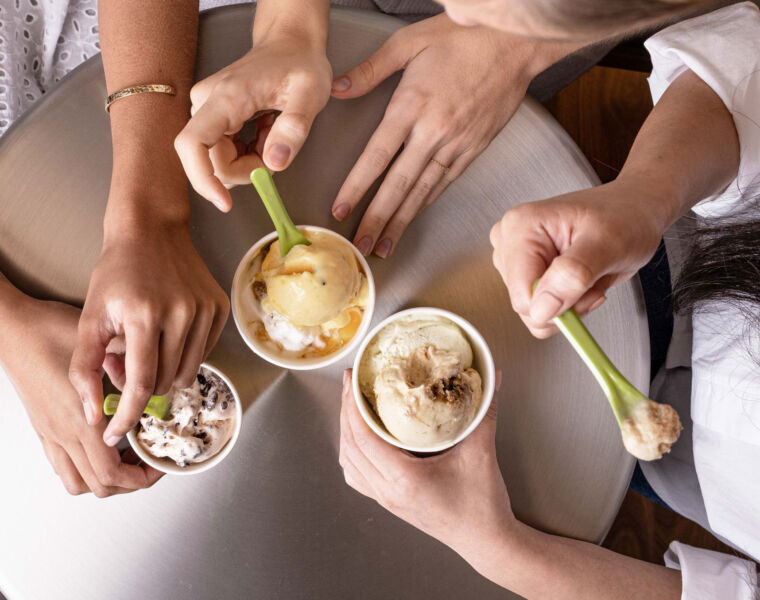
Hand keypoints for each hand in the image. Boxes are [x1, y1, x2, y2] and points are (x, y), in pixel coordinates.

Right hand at [2, 295, 162, 496]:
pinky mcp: (43, 428)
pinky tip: (104, 444)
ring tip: (129, 455)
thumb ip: (129, 370)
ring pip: (78, 481)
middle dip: (131, 481)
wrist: (12, 329)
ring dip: (107, 478)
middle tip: (150, 460)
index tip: (160, 463)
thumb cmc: (51, 332)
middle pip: (99, 485)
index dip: (142, 477)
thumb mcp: (101, 348)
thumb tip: (155, 384)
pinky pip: (63, 465)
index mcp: (81, 420)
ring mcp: (50, 434)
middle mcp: (64, 434)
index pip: (112, 472)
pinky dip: (86, 467)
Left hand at [69, 217, 228, 446]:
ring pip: (188, 371)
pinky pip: (204, 352)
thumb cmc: (117, 272)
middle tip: (126, 366)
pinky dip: (185, 355)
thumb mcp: (90, 318)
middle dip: (144, 386)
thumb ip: (85, 368)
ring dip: (165, 373)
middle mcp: (181, 312)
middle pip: (166, 381)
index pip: (142, 382)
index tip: (115, 433)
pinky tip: (169, 335)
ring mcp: (205, 309)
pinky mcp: (220, 307)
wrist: (151, 231)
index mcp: (144, 314)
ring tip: (148, 350)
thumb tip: (94, 414)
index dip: (128, 415)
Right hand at [174, 34, 332, 210]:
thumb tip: (274, 163)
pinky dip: (247, 155)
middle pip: (212, 162)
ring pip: (219, 161)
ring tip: (273, 134)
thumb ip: (294, 128)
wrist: (290, 44)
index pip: (192, 144)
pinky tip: (263, 134)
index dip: (202, 179)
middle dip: (246, 171)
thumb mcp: (311, 94)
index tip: (224, 202)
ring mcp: (206, 110)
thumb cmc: (300, 64)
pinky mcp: (211, 118)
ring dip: (249, 162)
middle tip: (277, 151)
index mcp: (226, 97)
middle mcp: (206, 103)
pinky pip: (224, 154)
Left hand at [330, 14, 544, 257]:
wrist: (517, 39)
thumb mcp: (410, 40)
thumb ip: (371, 68)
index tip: (340, 210)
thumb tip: (337, 88)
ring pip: (423, 191)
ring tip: (384, 245)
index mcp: (412, 105)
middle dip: (376, 219)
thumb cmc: (464, 34)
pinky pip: (445, 183)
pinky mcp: (474, 148)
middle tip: (359, 246)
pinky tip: (413, 218)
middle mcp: (434, 132)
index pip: (377, 156)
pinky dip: (427, 204)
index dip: (356, 187)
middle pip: (399, 185)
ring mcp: (457, 144)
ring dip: (401, 221)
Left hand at [338, 370, 513, 556]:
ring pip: (349, 462)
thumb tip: (494, 378)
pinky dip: (353, 452)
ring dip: (346, 432)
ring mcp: (385, 499)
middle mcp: (388, 491)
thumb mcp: (482, 452)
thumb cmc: (482, 504)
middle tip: (350, 383)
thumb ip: (485, 412)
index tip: (352, 380)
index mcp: (404, 479)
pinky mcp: (389, 502)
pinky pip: (358, 475)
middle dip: (346, 411)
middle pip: (350, 446)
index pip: (363, 437)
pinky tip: (362, 438)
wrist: (486, 541)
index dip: (353, 405)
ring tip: (353, 406)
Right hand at [490, 180, 664, 337]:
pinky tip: (580, 280)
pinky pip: (542, 308)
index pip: (522, 295)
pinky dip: (567, 303)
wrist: (634, 210)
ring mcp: (516, 258)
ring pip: (535, 311)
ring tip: (588, 275)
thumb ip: (573, 274)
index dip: (558, 305)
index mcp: (521, 228)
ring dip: (569, 304)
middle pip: (527, 306)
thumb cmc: (624, 216)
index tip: (587, 289)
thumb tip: (542, 308)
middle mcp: (511, 242)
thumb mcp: (608, 243)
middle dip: (566, 304)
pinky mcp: (526, 271)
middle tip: (592, 279)